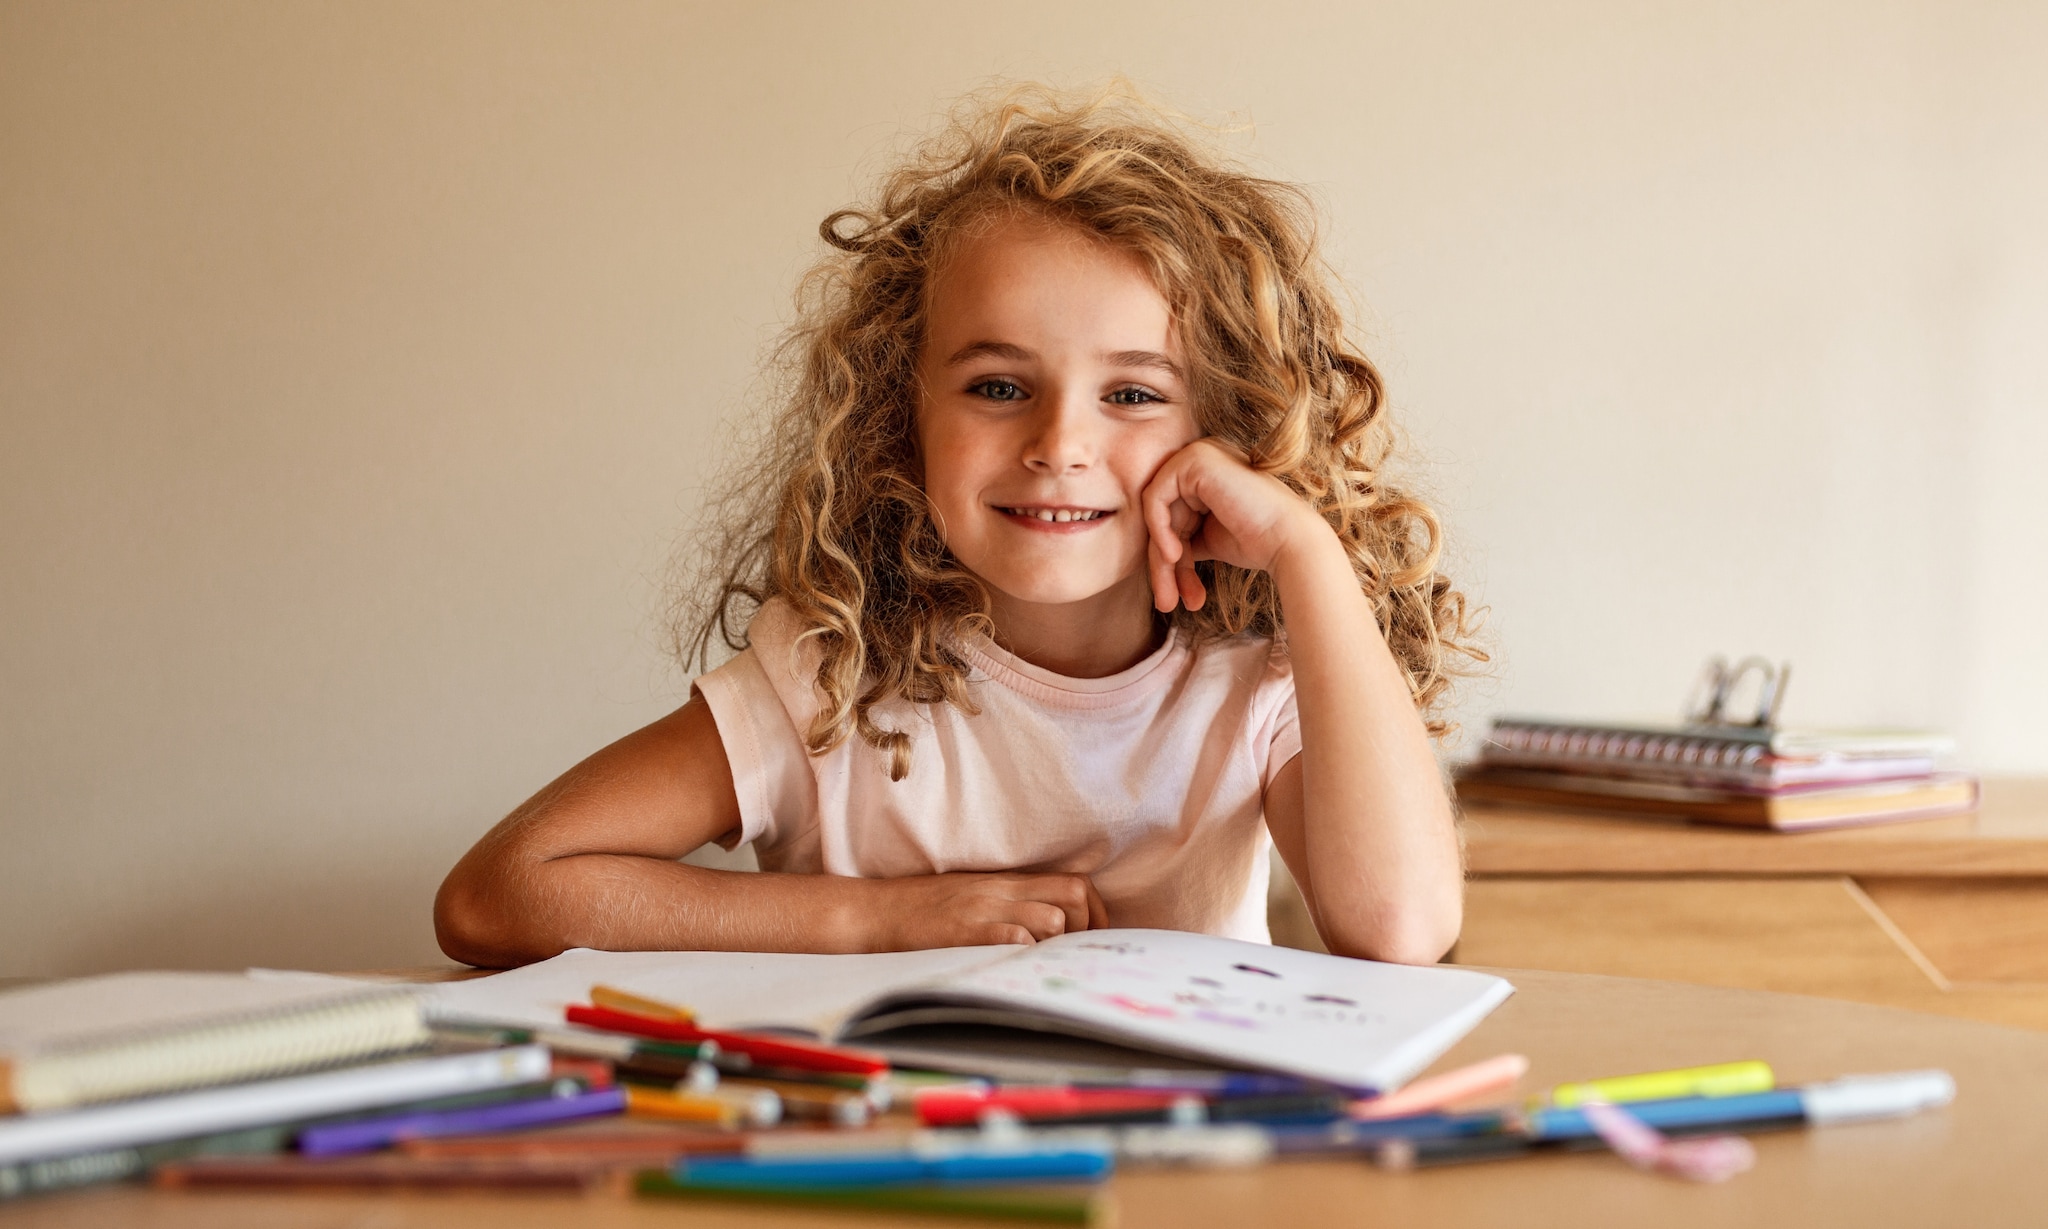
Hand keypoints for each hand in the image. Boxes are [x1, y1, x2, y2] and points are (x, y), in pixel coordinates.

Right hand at [859, 872, 1107, 948]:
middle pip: (1074, 895)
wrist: (874, 911)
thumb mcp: (973, 895)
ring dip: (1057, 943)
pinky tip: (1017, 964)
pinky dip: (1025, 951)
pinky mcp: (963, 933)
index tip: (1095, 936)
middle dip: (1088, 927)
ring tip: (1042, 963)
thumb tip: (1052, 924)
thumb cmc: (923, 909)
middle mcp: (1000, 892)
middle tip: (1074, 953)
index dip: (1096, 911)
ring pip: (1052, 919)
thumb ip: (1009, 902)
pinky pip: (1011, 937)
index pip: (1074, 883)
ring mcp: (983, 910)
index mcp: (1005, 882)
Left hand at [1140, 438, 1327, 612]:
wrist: (1290, 541)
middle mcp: (1200, 456)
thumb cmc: (1257, 542)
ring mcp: (1197, 453)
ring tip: (1170, 594)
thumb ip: (1180, 535)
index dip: (1170, 557)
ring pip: (1155, 513)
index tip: (1177, 596)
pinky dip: (1159, 532)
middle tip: (1167, 602)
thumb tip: (1154, 550)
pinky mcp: (1194, 459)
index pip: (1170, 515)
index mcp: (1205, 471)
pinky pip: (1155, 499)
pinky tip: (1174, 556)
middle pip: (1161, 515)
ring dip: (1160, 558)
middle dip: (1163, 564)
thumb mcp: (1207, 538)